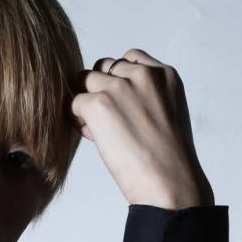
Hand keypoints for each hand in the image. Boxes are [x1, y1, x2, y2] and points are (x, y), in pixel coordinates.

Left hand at [69, 48, 214, 209]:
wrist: (169, 181)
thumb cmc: (168, 160)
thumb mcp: (167, 115)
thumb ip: (145, 98)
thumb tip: (110, 102)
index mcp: (165, 74)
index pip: (130, 59)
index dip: (117, 80)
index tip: (119, 105)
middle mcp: (143, 74)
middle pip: (103, 67)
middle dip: (99, 89)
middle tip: (103, 119)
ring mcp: (120, 87)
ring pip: (84, 80)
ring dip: (84, 100)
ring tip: (94, 127)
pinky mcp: (99, 104)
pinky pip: (73, 102)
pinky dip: (74, 117)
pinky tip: (88, 135)